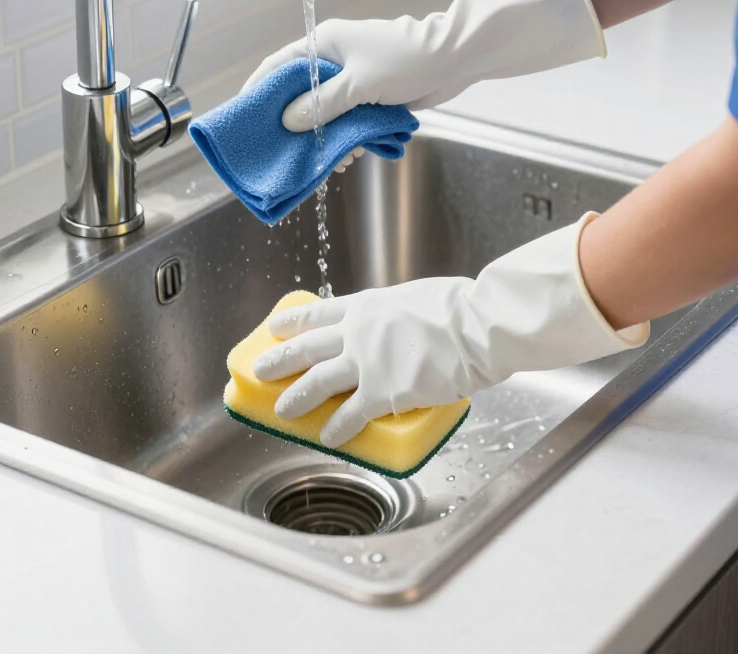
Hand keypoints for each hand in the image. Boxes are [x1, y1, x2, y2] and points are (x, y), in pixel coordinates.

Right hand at [241, 0, 605, 132]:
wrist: (455, 59)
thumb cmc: (408, 59)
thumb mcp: (359, 84)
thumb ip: (322, 104)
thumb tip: (288, 121)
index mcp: (324, 45)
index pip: (278, 66)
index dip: (258, 91)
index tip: (245, 118)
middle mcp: (334, 61)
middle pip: (300, 94)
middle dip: (294, 124)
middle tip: (283, 152)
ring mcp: (353, 79)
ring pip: (326, 113)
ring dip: (325, 138)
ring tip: (324, 162)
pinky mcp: (372, 96)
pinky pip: (349, 121)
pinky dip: (348, 139)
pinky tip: (350, 157)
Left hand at [253, 215, 648, 447]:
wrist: (476, 326)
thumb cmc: (460, 308)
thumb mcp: (418, 298)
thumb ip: (399, 314)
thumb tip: (403, 325)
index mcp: (369, 305)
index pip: (319, 313)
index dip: (293, 322)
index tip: (276, 327)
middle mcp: (358, 332)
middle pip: (307, 347)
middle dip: (279, 359)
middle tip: (261, 369)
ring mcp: (367, 363)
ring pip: (317, 382)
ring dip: (295, 398)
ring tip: (281, 411)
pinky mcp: (382, 393)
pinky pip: (350, 415)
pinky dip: (335, 428)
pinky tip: (326, 438)